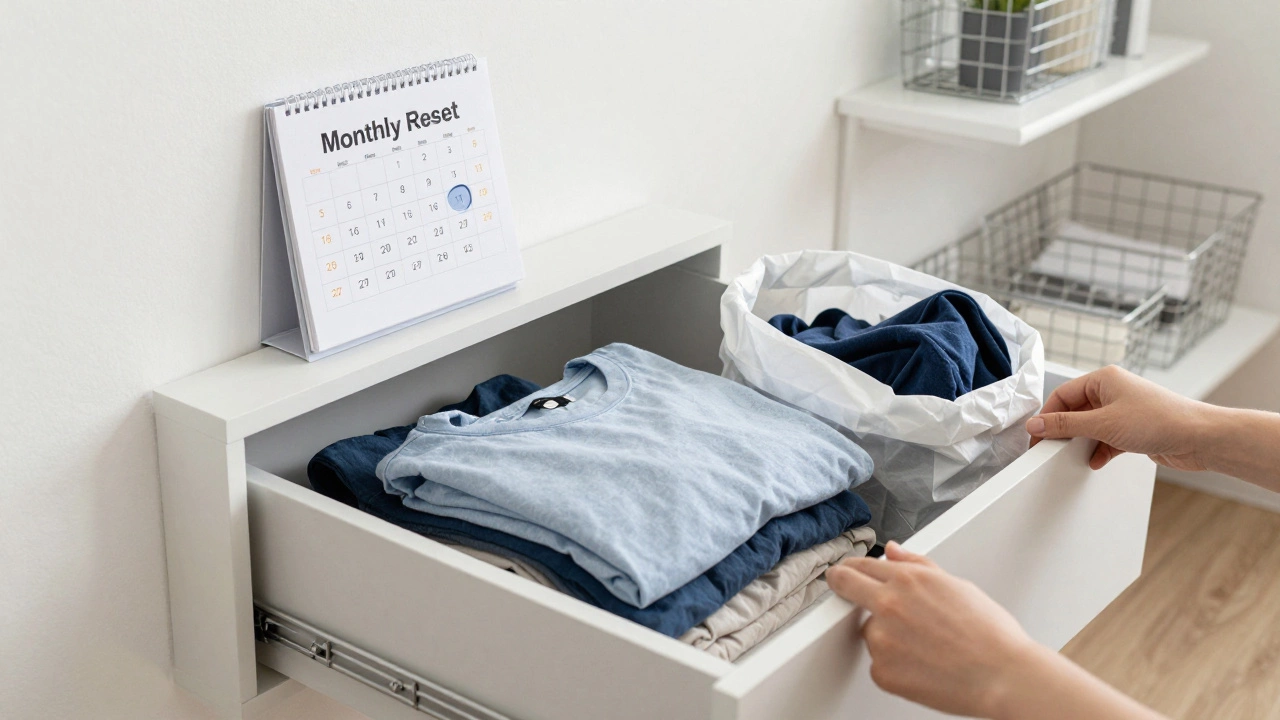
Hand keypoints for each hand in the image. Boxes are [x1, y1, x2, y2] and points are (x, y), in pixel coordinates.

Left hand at [826, 542, 1035, 717]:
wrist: (1003, 676)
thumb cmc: (990, 634)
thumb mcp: (956, 585)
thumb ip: (917, 565)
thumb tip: (893, 550)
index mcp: (907, 579)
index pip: (860, 565)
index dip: (852, 568)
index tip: (847, 572)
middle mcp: (888, 605)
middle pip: (843, 583)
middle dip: (840, 582)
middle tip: (843, 588)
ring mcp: (882, 640)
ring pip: (869, 631)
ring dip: (884, 634)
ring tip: (923, 645)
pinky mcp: (882, 671)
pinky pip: (878, 663)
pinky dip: (894, 664)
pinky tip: (923, 665)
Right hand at [1027, 365, 1208, 471]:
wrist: (1200, 438)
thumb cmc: (1160, 420)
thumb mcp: (1103, 423)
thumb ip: (1066, 425)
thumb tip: (1036, 424)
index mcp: (1104, 379)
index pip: (1062, 394)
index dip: (1047, 415)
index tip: (1036, 435)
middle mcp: (1113, 391)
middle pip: (1075, 410)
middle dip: (1064, 431)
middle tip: (1050, 448)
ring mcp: (1124, 411)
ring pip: (1091, 426)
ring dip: (1082, 442)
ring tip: (1073, 456)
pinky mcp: (1134, 429)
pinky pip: (1106, 438)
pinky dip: (1099, 450)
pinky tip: (1096, 461)